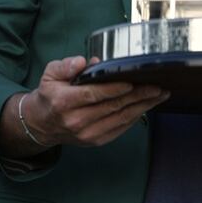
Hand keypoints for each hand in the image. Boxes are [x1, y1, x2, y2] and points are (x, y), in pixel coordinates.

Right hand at [0, 56, 168, 156]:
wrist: (42, 124)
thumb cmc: (50, 94)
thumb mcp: (51, 74)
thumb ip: (66, 66)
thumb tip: (86, 62)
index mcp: (65, 102)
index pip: (95, 94)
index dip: (116, 88)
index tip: (134, 81)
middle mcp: (76, 121)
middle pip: (113, 106)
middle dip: (139, 96)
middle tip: (157, 86)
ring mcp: (87, 134)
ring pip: (121, 118)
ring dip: (143, 106)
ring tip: (159, 95)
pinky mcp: (96, 141)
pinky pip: (121, 128)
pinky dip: (136, 117)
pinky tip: (147, 106)